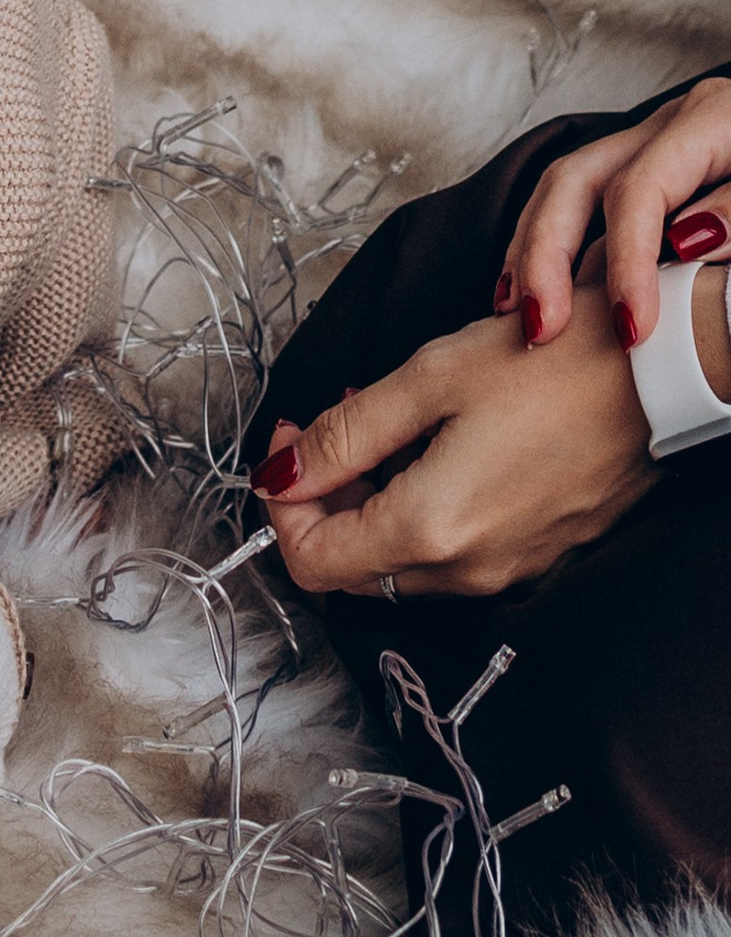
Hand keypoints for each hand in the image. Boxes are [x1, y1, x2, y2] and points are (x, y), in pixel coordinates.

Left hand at [252, 290, 655, 600]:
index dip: (280, 504)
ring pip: (400, 561)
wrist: (657, 376)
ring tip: (388, 422)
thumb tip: (280, 472)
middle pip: (352, 567)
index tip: (289, 441)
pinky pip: (453, 551)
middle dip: (324, 499)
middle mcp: (467, 571)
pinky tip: (438, 443)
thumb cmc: (550, 364)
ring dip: (372, 500)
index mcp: (429, 531)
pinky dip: (422, 506)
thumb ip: (343, 436)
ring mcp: (507, 570)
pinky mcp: (536, 554)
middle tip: (333, 424)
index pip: (310, 563)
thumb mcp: (426, 380)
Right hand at [496, 73, 730, 355]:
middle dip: (546, 253)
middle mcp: (672, 124)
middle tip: (541, 326)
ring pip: (566, 185)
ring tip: (517, 314)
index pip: (642, 188)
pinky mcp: (653, 169)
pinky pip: (583, 202)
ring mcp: (657, 142)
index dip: (629, 263)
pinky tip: (534, 290)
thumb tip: (686, 239)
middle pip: (579, 176)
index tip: (631, 331)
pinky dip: (551, 245)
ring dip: (533, 250)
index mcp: (716, 120)